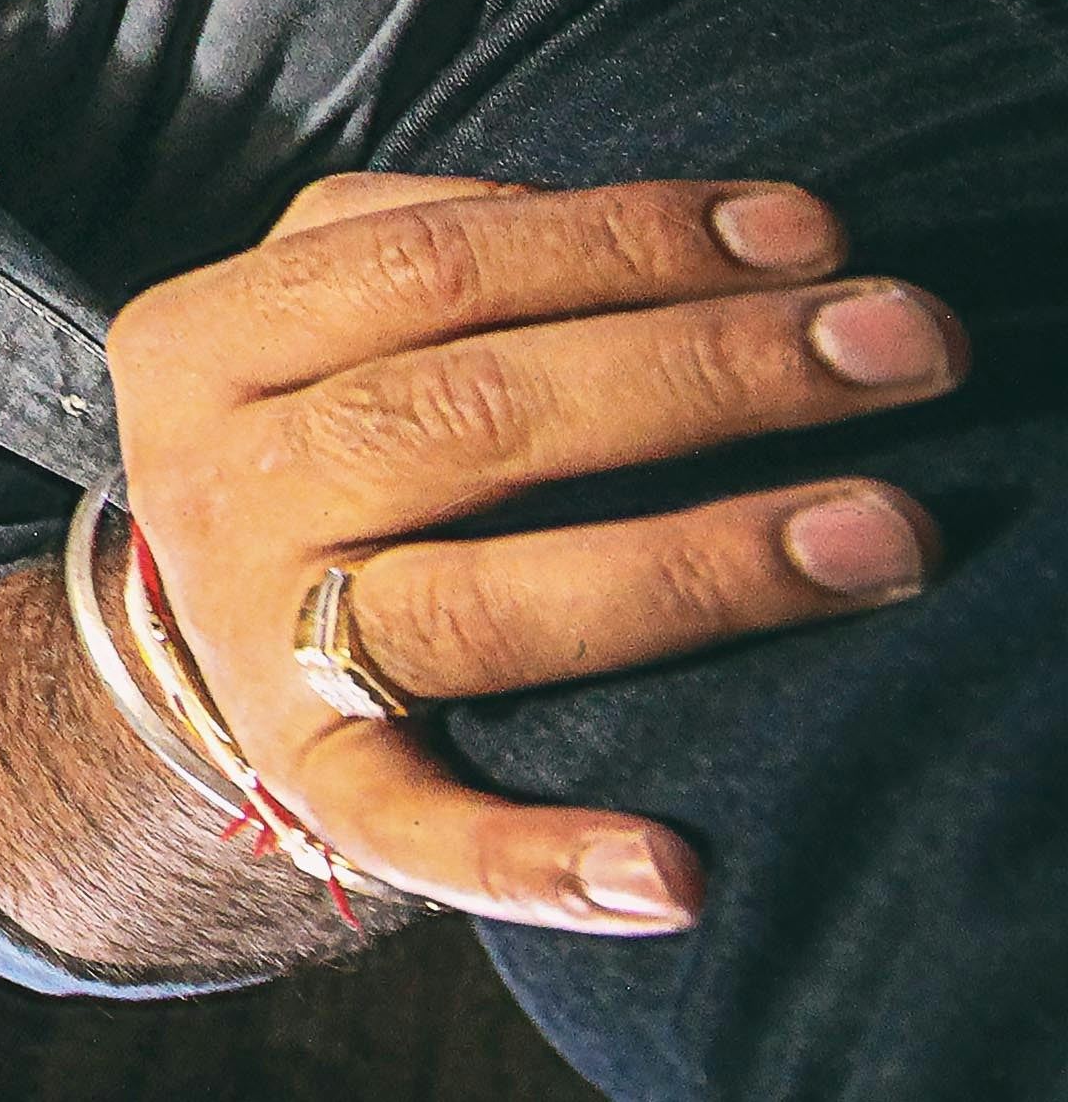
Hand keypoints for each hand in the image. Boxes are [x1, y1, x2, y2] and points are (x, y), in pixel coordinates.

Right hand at [104, 171, 964, 935]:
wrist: (204, 615)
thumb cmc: (326, 422)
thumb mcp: (319, 295)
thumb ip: (454, 237)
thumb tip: (720, 240)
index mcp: (205, 339)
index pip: (432, 265)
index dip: (628, 241)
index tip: (815, 234)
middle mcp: (214, 489)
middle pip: (466, 414)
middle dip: (706, 372)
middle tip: (905, 348)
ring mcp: (253, 643)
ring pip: (473, 608)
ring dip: (690, 572)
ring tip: (881, 539)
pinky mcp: (307, 783)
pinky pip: (414, 830)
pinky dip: (537, 863)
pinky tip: (675, 875)